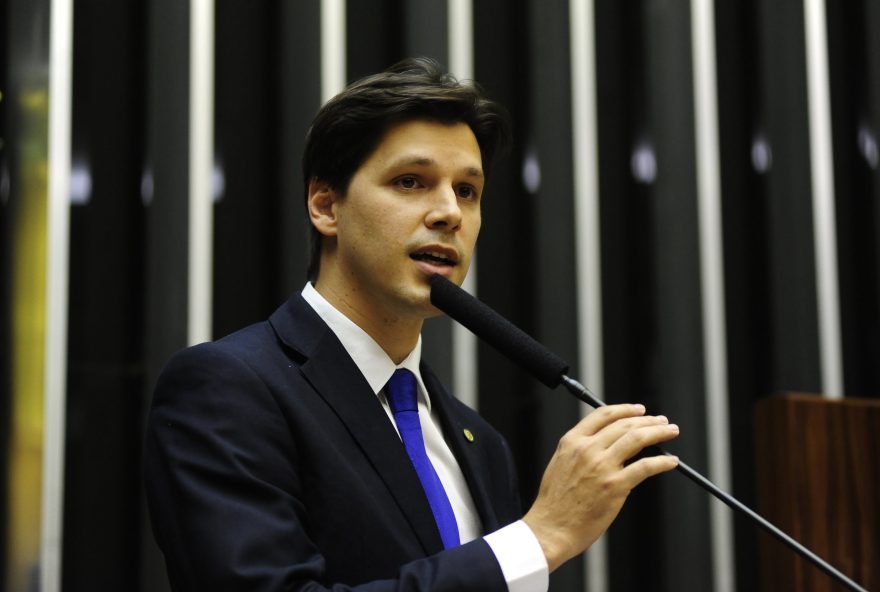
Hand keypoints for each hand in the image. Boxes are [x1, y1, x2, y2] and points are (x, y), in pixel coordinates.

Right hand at [522, 404, 679, 570]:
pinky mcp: (615, 486)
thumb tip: (605, 443)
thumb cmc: (555, 503)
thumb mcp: (560, 463)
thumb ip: (580, 450)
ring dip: (658, 432)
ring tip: (669, 432)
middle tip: (661, 421)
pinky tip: (670, 461)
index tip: (639, 410)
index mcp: (572, 441)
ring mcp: (602, 466)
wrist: (551, 528)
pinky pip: (646, 467)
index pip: (603, 415)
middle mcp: (587, 449)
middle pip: (625, 424)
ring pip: (637, 439)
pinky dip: (662, 462)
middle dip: (648, 420)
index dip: (625, 409)